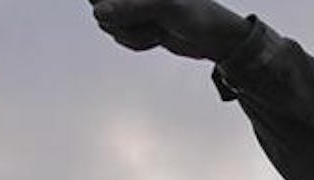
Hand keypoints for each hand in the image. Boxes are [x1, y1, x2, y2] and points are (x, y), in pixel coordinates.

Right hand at [91, 0, 255, 61]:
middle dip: (122, 20)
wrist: (215, 40)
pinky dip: (137, 42)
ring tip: (157, 28)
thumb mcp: (165, 7)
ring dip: (132, 33)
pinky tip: (157, 36)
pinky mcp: (136, 24)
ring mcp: (133, 8)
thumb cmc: (198, 15)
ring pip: (108, 24)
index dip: (105, 2)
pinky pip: (120, 36)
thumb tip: (99, 13)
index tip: (120, 14)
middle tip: (147, 21)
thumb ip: (131, 7)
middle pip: (100, 6)